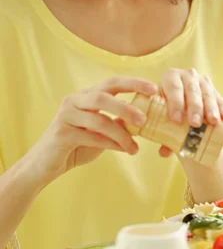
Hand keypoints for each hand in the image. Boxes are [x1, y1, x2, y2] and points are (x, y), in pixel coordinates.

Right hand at [26, 76, 156, 183]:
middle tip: (145, 119)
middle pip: (104, 95)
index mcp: (85, 96)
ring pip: (99, 120)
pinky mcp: (62, 133)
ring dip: (121, 134)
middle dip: (127, 107)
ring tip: (135, 147)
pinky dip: (110, 144)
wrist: (43, 166)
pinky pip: (92, 137)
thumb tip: (142, 120)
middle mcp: (74, 100)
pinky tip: (122, 150)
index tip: (153, 88)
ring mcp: (66, 115)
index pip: (111, 82)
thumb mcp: (99, 132)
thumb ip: (116, 124)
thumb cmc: (74, 146)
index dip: (133, 83)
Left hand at [157, 68, 222, 157]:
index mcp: (170, 77)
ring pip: (207, 94)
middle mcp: (188, 75)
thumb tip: (163, 152)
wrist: (181, 106)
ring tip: (212, 122)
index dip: (175, 102)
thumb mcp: (162, 119)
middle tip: (195, 123)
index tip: (176, 120)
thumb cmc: (168, 112)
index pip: (173, 87)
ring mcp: (203, 81)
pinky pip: (220, 99)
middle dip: (194, 107)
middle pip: (192, 91)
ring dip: (210, 108)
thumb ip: (162, 135)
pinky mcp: (215, 90)